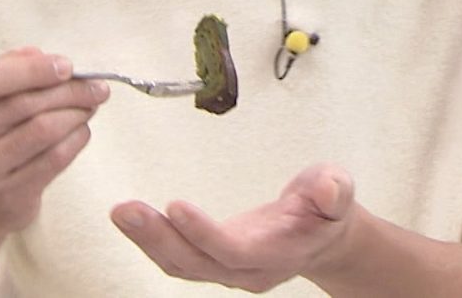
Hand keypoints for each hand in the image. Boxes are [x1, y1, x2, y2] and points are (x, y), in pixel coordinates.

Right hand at [0, 46, 108, 233]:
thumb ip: (10, 69)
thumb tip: (43, 56)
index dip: (31, 70)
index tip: (67, 65)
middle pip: (21, 105)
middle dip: (68, 91)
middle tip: (97, 87)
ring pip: (42, 131)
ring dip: (76, 113)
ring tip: (90, 106)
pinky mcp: (6, 197)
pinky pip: (54, 159)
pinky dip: (76, 139)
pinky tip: (81, 130)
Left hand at [112, 163, 359, 292]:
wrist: (324, 236)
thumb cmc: (327, 210)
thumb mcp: (340, 190)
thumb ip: (334, 191)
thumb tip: (329, 190)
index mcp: (277, 252)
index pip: (234, 250)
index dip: (203, 232)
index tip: (175, 206)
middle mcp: (248, 269)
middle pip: (196, 263)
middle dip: (158, 238)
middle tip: (127, 210)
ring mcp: (227, 270)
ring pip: (180, 264)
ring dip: (147, 239)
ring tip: (121, 212)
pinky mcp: (212, 261)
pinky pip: (176, 258)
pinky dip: (151, 240)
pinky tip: (131, 219)